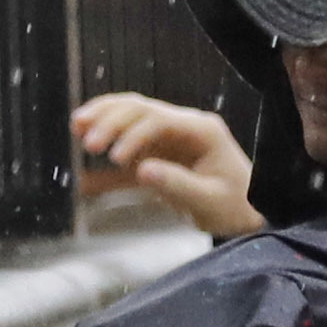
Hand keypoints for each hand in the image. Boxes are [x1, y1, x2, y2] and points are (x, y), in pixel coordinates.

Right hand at [71, 93, 260, 236]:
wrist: (251, 215)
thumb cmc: (238, 207)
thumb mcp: (209, 201)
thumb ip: (177, 185)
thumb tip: (142, 171)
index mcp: (201, 131)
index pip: (159, 120)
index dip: (132, 134)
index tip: (114, 157)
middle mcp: (184, 128)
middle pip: (140, 110)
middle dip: (110, 120)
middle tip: (85, 140)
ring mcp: (170, 140)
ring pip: (131, 120)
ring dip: (104, 122)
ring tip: (76, 128)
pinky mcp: (161, 158)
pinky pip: (129, 153)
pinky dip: (107, 162)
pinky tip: (84, 176)